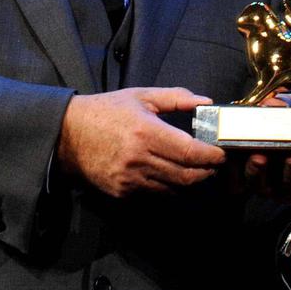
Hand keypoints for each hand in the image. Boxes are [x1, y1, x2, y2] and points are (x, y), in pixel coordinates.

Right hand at [57, 87, 224, 196]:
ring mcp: (129, 178)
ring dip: (190, 181)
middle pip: (186, 175)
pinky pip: (155, 193)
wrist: (68, 135)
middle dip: (206, 171)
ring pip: (173, 188)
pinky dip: (169, 186)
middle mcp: (139, 158)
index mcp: (146, 132)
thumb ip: (176, 98)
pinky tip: (173, 175)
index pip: (189, 151)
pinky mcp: (122, 191)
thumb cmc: (107, 111)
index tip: (222, 153)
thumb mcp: (141, 96)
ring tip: (198, 170)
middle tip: (215, 164)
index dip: (210, 156)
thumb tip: (206, 101)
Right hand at [238, 91, 290, 201]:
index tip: (230, 155)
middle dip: (256, 171)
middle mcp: (270, 181)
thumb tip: (269, 104)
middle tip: (259, 157)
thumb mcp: (290, 111)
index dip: (231, 170)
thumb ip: (279, 106)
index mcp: (255, 165)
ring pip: (287, 188)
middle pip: (257, 183)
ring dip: (290, 173)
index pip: (236, 176)